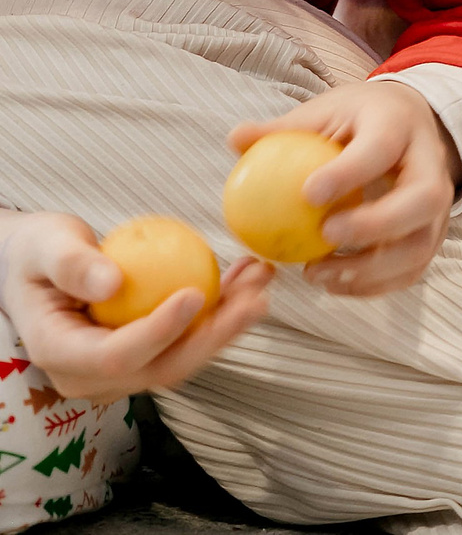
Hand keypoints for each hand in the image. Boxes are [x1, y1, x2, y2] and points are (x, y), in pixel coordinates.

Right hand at [1, 212, 272, 399]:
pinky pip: (191, 339)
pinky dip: (223, 310)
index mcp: (59, 353)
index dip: (158, 332)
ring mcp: (122, 371)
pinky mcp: (148, 356)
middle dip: (215, 336)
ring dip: (229, 321)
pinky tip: (248, 276)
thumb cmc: (38, 252)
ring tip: (261, 277)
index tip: (194, 294)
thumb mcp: (45, 247)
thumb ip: (71, 264)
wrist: (39, 268)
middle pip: (163, 367)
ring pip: (185, 355)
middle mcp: (91, 375)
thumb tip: (112, 282)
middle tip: (255, 297)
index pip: (115, 356)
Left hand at [227, 79, 460, 296]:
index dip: (350, 172)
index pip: (383, 147)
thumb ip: (284, 130)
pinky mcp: (431, 233)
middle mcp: (429, 164)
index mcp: (399, 124)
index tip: (309, 194)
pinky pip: (412, 268)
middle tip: (326, 235)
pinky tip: (333, 283)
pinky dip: (373, 285)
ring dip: (371, 268)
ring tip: (317, 273)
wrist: (409, 123)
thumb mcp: (324, 112)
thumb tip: (236, 139)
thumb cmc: (356, 120)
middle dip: (377, 225)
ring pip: (421, 243)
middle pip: (425, 199)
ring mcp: (436, 204)